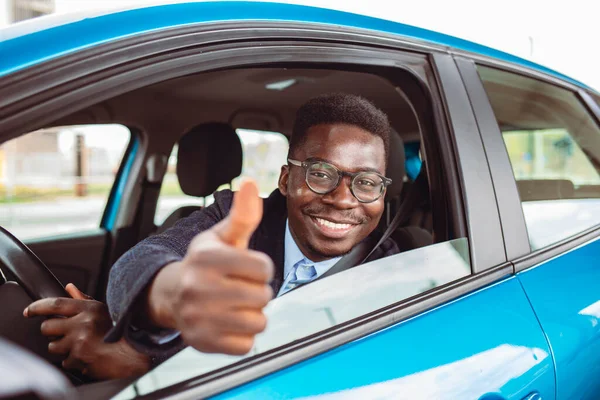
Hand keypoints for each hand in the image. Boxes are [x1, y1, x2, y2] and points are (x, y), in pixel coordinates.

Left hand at [24, 283, 149, 379]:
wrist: (132, 355)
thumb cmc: (119, 331)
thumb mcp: (102, 310)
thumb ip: (83, 300)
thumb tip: (70, 287)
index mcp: (89, 309)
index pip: (55, 304)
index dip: (38, 307)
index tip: (29, 311)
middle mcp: (83, 323)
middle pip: (48, 327)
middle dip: (53, 332)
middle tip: (65, 333)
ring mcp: (79, 342)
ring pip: (53, 346)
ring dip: (62, 348)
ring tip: (79, 346)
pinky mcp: (78, 358)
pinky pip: (64, 361)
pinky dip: (72, 361)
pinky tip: (85, 356)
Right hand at [148, 179, 273, 354]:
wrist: (171, 294)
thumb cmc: (206, 263)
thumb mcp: (223, 236)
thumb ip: (242, 214)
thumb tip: (251, 183)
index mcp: (206, 258)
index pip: (264, 268)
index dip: (262, 268)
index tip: (248, 267)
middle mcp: (197, 288)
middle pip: (263, 297)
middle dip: (258, 292)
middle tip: (240, 287)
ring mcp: (198, 317)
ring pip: (257, 322)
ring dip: (253, 315)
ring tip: (236, 305)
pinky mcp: (202, 342)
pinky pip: (246, 345)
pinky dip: (243, 336)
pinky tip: (228, 322)